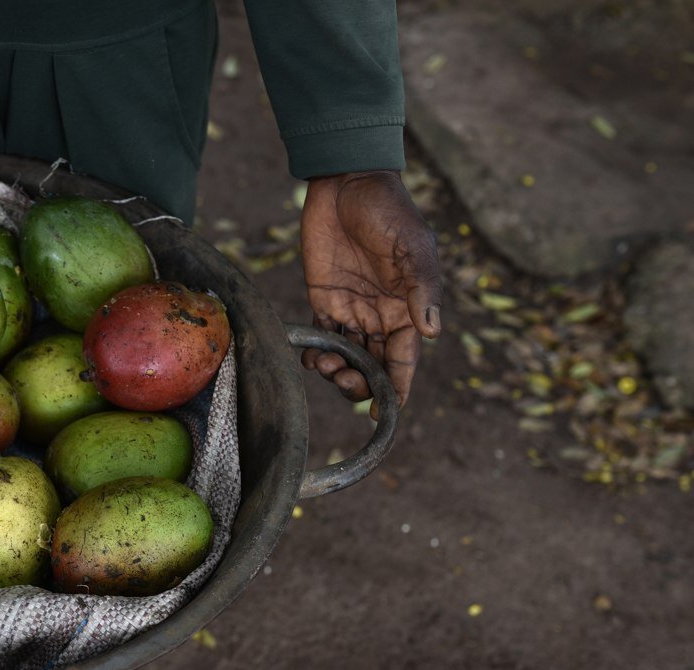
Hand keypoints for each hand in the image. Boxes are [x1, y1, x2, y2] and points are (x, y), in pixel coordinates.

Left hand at [299, 169, 442, 417]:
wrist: (348, 184)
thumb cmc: (389, 212)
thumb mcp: (413, 248)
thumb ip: (422, 289)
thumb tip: (431, 331)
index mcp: (408, 308)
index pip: (405, 359)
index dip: (397, 387)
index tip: (387, 412)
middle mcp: (381, 315)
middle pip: (373, 365)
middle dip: (361, 382)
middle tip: (346, 381)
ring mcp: (352, 309)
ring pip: (347, 356)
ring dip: (338, 371)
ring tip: (327, 367)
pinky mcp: (324, 300)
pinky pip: (321, 338)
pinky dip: (316, 353)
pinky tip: (312, 357)